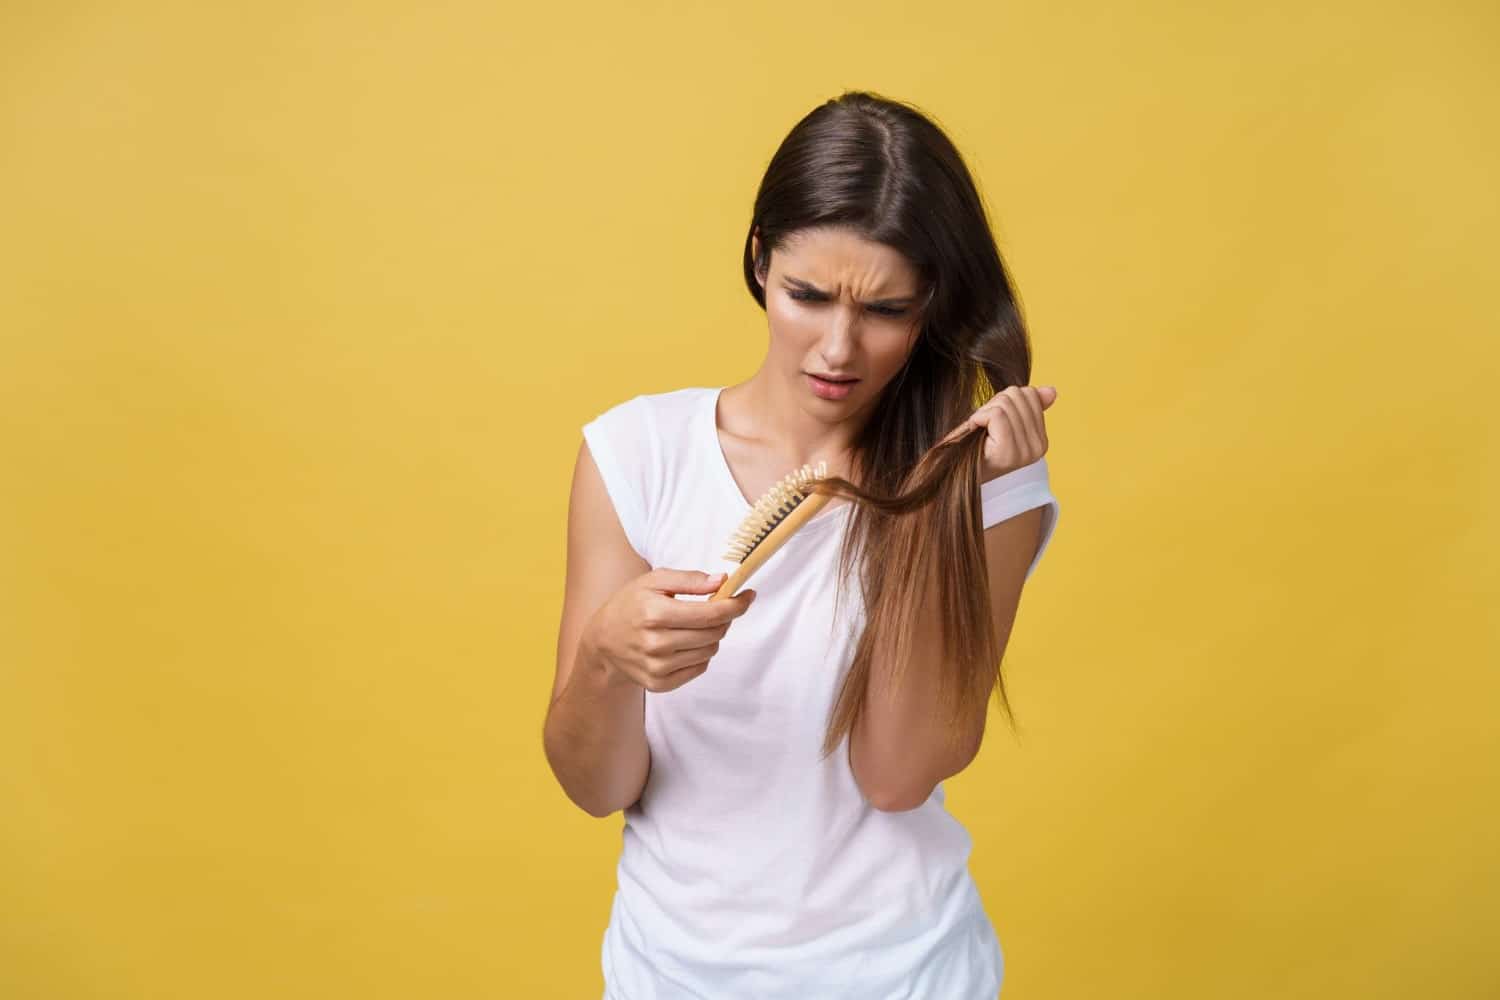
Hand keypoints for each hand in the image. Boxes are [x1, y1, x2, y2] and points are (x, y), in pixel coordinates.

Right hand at [585, 569, 756, 692]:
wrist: (603, 642)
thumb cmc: (631, 605)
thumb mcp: (654, 581)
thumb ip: (689, 579)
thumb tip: (722, 581)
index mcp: (655, 614)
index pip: (710, 613)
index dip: (736, 604)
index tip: (748, 595)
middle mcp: (655, 643)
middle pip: (714, 633)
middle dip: (724, 618)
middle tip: (719, 608)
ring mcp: (657, 667)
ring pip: (710, 651)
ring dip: (712, 636)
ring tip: (696, 625)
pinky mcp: (660, 684)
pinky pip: (699, 668)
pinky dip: (700, 653)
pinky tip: (686, 643)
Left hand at [939, 385, 1056, 481]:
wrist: (955, 473)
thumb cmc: (977, 446)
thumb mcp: (1004, 422)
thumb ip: (1028, 406)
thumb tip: (1052, 390)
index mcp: (1041, 440)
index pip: (1030, 394)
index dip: (1004, 400)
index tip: (994, 422)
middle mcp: (1038, 448)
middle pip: (1017, 395)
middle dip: (994, 404)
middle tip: (984, 427)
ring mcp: (1024, 451)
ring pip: (1005, 404)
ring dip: (984, 412)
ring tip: (980, 431)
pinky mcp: (1007, 451)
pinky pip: (996, 414)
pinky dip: (979, 417)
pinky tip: (975, 431)